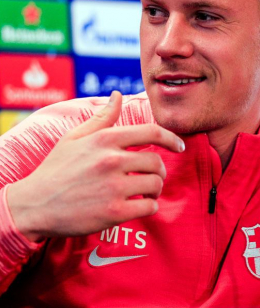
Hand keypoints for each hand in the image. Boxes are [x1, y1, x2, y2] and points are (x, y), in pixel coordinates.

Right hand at [6, 91, 184, 241]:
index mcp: (105, 139)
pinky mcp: (114, 212)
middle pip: (157, 162)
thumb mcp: (74, 137)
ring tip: (144, 193)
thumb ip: (101, 117)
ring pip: (155, 185)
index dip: (172, 138)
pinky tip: (139, 206)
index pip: (152, 132)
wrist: (33, 205)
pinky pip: (149, 207)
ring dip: (155, 190)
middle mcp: (112, 160)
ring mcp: (114, 187)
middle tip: (151, 177)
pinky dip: (149, 207)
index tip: (180, 146)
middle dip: (159, 171)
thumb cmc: (56, 169)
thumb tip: (118, 95)